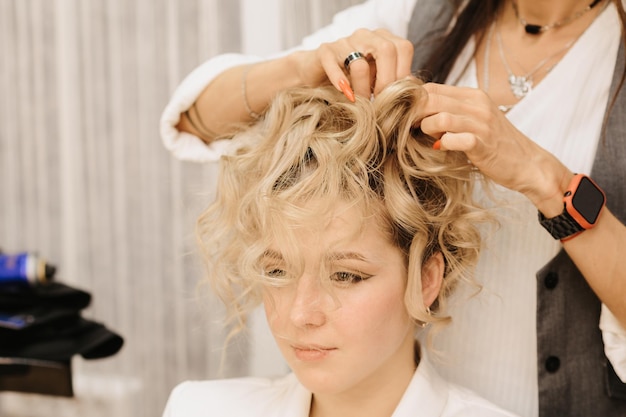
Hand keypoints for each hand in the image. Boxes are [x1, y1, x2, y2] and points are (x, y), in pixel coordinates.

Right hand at [295, 28, 413, 100]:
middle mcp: (365, 35)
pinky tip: (346, 95)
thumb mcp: (377, 81)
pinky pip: (333, 65)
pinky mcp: (324, 52)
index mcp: (383, 38)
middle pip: (386, 50)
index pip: (403, 48)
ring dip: (362, 89)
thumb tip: (414, 92)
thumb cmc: (352, 81)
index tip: (397, 96)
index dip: (403, 74)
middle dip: (386, 81)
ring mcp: (344, 42)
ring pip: (359, 63)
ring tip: (361, 104)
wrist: (316, 75)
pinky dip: (340, 82)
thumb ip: (394, 82)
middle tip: (381, 102)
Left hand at [420, 83, 571, 214]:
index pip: (431, 88)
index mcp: (472, 96)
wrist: (528, 164)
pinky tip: (442, 149)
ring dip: (427, 129)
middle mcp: (477, 105)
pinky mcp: (483, 144)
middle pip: (431, 99)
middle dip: (413, 115)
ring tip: (430, 138)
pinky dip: (442, 144)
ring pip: (440, 117)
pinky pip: (454, 139)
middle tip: (409, 128)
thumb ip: (451, 111)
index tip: (406, 116)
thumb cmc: (495, 144)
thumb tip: (416, 111)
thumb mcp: (474, 120)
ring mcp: (481, 124)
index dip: (412, 102)